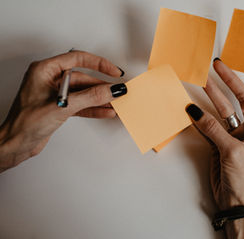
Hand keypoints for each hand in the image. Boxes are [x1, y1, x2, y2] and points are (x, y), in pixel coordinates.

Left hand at [0, 50, 126, 172]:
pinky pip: (81, 104)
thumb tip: (110, 90)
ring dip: (99, 98)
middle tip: (117, 90)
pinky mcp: (60, 107)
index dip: (98, 63)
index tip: (113, 71)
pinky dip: (93, 108)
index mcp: (45, 70)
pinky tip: (105, 111)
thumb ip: (90, 97)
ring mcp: (56, 94)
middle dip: (101, 86)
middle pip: (83, 77)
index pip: (77, 59)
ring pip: (84, 92)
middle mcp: (50, 80)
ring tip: (115, 102)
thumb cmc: (25, 123)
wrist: (15, 145)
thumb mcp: (62, 107)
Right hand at [186, 59, 243, 237]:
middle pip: (241, 99)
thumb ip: (213, 129)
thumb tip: (194, 110)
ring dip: (212, 97)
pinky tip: (193, 107)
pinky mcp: (220, 142)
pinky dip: (201, 116)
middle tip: (217, 67)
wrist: (235, 201)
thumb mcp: (232, 151)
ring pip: (223, 110)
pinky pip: (210, 124)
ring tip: (202, 81)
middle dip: (230, 82)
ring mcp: (234, 135)